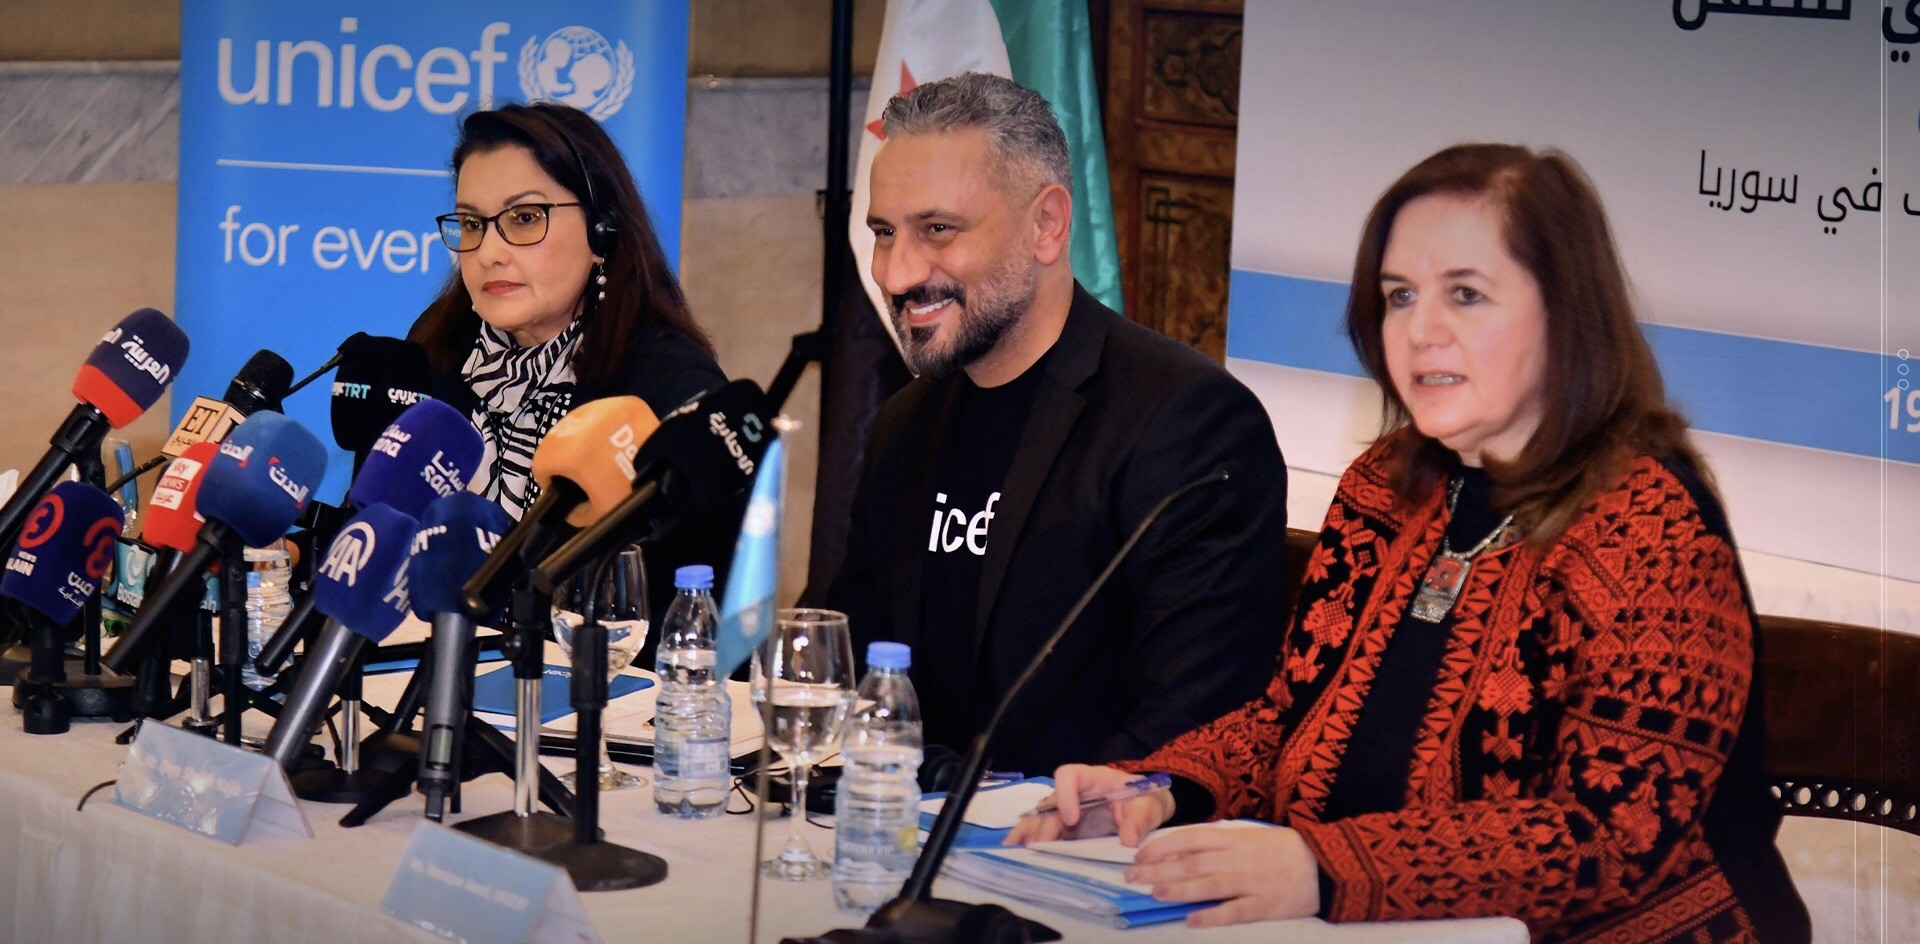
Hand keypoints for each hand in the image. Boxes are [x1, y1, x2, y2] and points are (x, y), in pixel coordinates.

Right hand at [1002, 764, 1174, 846]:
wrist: (1146, 810)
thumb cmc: (1146, 800)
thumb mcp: (1149, 806)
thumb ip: (1140, 819)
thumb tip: (1128, 840)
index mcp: (1092, 779)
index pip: (1069, 775)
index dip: (1065, 795)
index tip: (1071, 819)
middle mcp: (1074, 793)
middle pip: (1050, 801)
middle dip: (1043, 823)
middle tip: (1039, 845)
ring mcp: (1066, 810)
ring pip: (1041, 816)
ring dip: (1029, 831)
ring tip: (1015, 848)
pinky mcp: (1065, 828)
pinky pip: (1043, 830)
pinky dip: (1028, 838)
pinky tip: (1013, 849)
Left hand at [1124, 825, 1319, 926]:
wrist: (1325, 866)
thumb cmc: (1283, 850)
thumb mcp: (1250, 837)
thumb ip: (1219, 844)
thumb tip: (1182, 851)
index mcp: (1234, 838)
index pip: (1191, 838)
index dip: (1163, 846)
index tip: (1140, 854)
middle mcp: (1239, 858)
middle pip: (1193, 862)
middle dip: (1160, 869)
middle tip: (1133, 877)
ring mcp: (1253, 881)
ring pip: (1210, 885)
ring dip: (1180, 889)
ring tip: (1156, 893)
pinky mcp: (1266, 905)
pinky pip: (1235, 910)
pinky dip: (1213, 915)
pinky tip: (1192, 920)